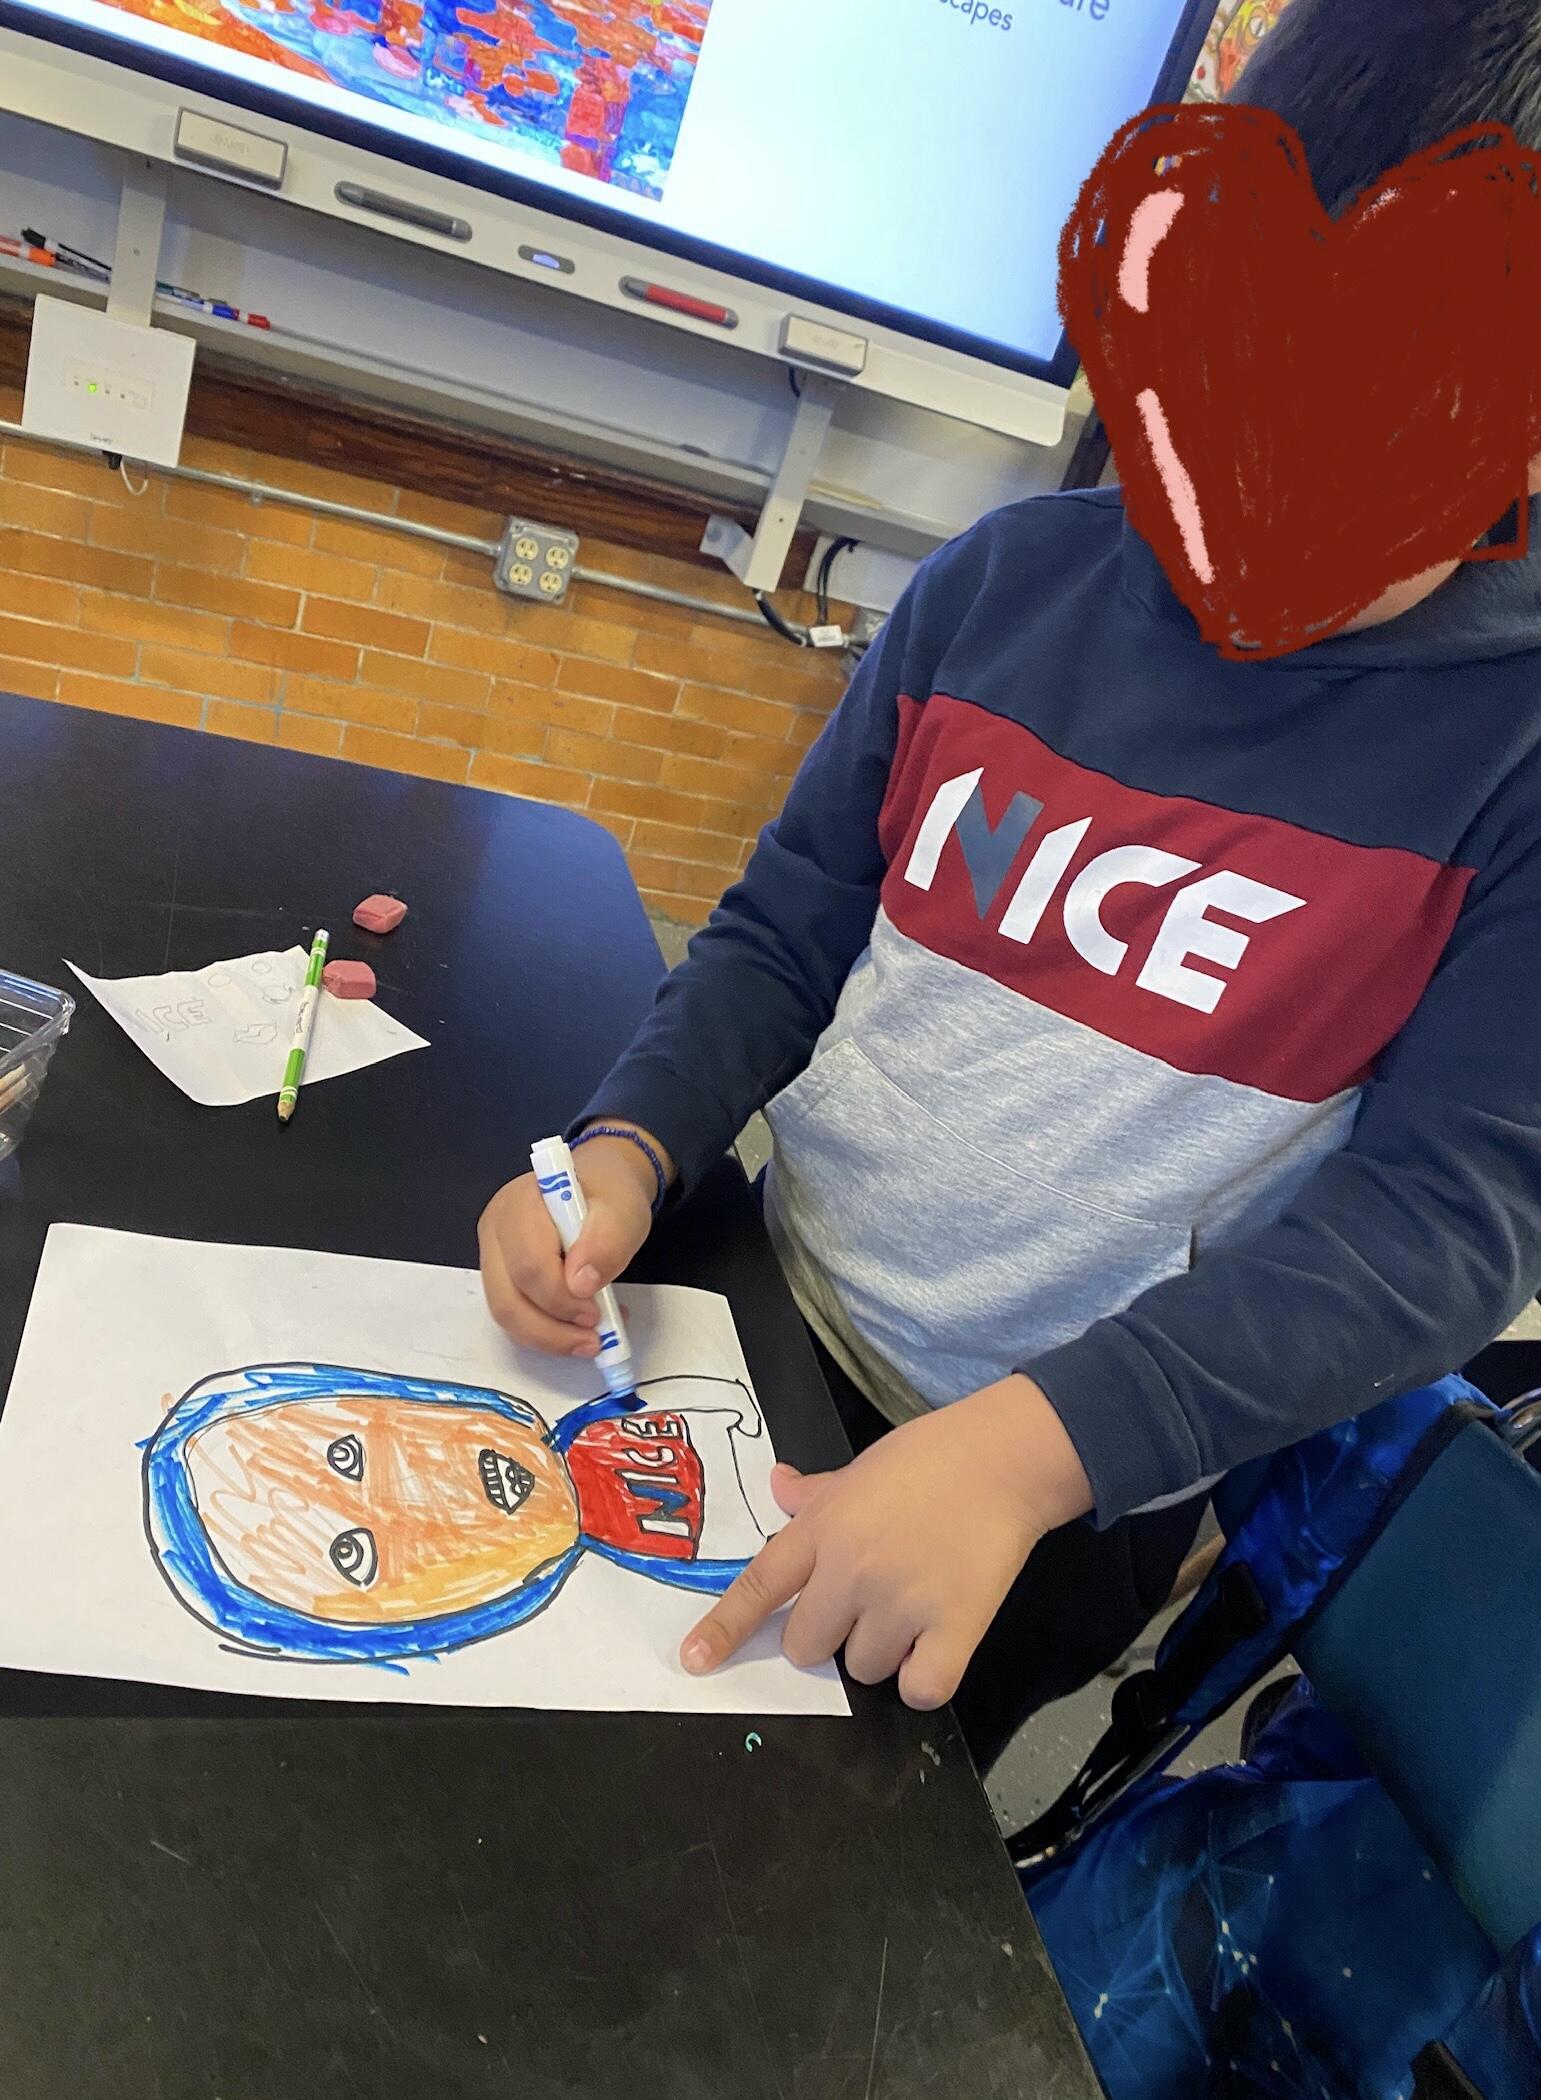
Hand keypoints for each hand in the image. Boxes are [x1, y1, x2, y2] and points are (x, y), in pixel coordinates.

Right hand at [479, 1126, 671, 1358]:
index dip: (560, 1298)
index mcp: (520, 1204)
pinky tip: (578, 1328)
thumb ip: (606, 1242)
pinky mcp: (502, 1276)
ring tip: (591, 1340)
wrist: (600, 1184)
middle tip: (594, 1340)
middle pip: (507, 1298)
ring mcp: (493, 1255)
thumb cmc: (608, 1193)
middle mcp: (495, 1230)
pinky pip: (516, 1314)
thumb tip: (580, 1285)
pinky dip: (547, 1331)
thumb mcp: (623, 1210)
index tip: (596, 1313)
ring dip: (550, 1337)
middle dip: (552, 1330)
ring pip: (507, 1313)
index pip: (529, 1265)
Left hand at [680, 1376, 1092, 1708]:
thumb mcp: (859, 1468)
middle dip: (828, 1635)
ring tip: (913, 1607)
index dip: (725, 1630)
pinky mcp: (953, 1629)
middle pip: (807, 1646)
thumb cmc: (930, 1457)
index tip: (695, 1662)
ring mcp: (901, 1603)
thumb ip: (814, 1492)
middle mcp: (852, 1570)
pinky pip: (919, 1689)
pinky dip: (923, 1678)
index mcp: (823, 1529)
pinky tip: (934, 1647)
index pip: (760, 1587)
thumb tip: (776, 1485)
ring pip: (864, 1669)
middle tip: (865, 1603)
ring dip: (882, 1653)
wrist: (1004, 1459)